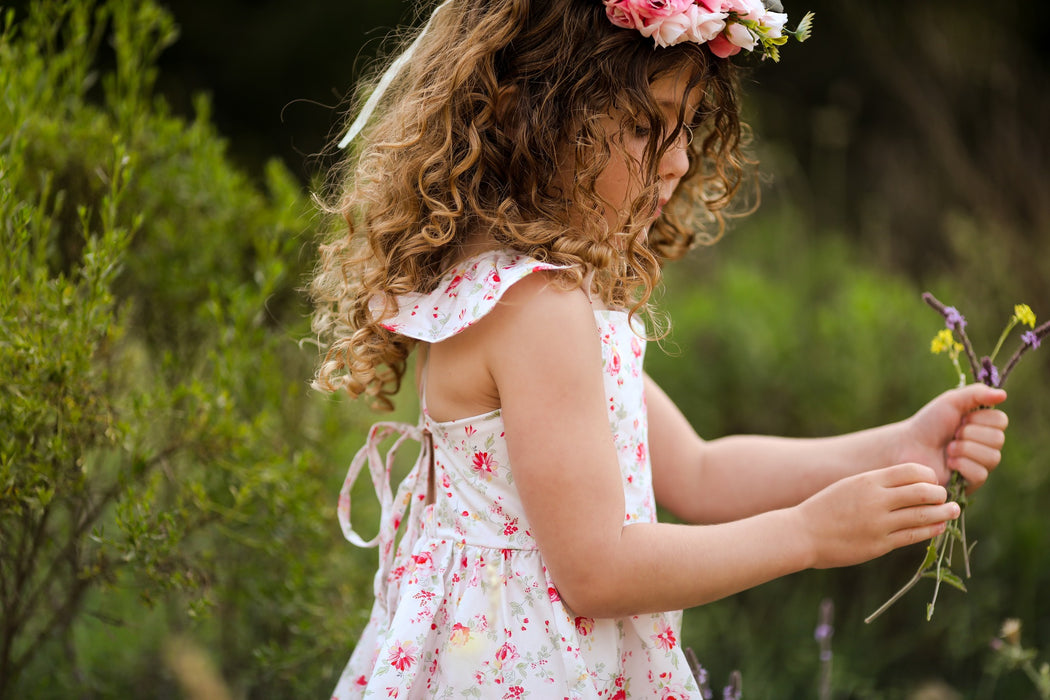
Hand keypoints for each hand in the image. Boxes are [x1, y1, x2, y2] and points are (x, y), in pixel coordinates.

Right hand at [798, 463, 958, 568]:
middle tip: (945, 497)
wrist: (802, 533)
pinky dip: (930, 530)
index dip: (928, 475)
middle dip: (939, 493)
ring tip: (953, 511)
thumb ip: (876, 484)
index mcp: (868, 480)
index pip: (911, 471)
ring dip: (943, 512)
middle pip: (923, 491)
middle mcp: (876, 499)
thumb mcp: (849, 486)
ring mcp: (879, 523)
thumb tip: (906, 484)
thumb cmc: (824, 509)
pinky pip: (913, 535)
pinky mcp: (879, 544)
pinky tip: (939, 527)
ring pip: (923, 514)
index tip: (931, 481)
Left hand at [896, 384, 1008, 491]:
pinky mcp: (972, 483)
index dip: (979, 418)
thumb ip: (976, 394)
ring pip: (992, 457)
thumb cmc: (928, 424)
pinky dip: (961, 465)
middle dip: (969, 434)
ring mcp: (981, 465)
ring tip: (948, 448)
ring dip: (964, 449)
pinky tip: (948, 462)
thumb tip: (1003, 395)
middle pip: (998, 439)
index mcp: (984, 426)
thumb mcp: (951, 402)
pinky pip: (980, 474)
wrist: (908, 446)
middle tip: (952, 435)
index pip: (1001, 421)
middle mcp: (987, 446)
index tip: (960, 419)